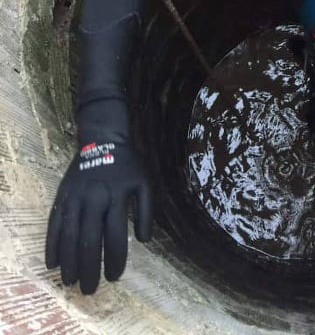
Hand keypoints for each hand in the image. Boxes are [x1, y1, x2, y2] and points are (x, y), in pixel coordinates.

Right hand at [45, 142, 152, 293]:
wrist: (103, 140)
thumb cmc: (127, 166)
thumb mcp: (145, 183)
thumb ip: (147, 211)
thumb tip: (144, 240)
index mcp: (117, 196)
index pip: (116, 235)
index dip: (116, 259)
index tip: (115, 277)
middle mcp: (94, 198)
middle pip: (90, 240)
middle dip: (90, 268)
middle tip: (91, 289)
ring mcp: (75, 197)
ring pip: (69, 235)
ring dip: (69, 262)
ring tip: (71, 282)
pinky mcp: (62, 196)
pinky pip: (54, 223)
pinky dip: (52, 245)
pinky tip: (52, 263)